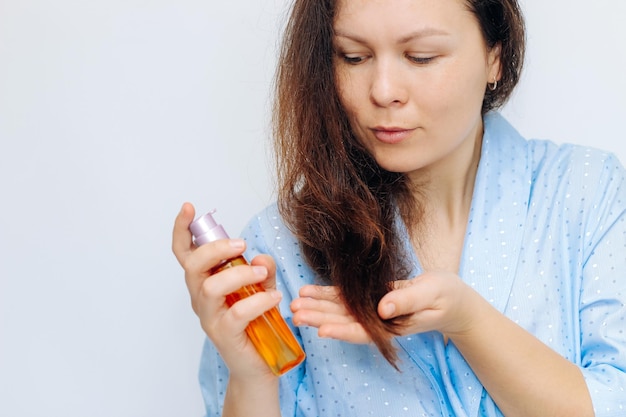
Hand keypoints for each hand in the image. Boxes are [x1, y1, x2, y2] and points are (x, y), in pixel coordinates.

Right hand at [172, 202, 279, 379]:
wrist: (258, 365)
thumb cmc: (256, 322)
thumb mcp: (262, 288)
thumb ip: (263, 270)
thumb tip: (262, 257)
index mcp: (205, 282)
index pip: (185, 253)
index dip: (182, 230)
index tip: (188, 207)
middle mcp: (201, 298)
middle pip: (193, 266)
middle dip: (217, 249)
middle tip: (243, 245)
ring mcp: (210, 318)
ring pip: (211, 288)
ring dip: (239, 274)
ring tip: (263, 275)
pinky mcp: (225, 336)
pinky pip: (236, 314)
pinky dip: (257, 302)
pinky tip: (274, 298)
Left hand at [291, 271, 483, 342]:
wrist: (452, 299)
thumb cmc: (446, 297)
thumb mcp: (431, 294)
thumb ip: (407, 300)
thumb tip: (383, 307)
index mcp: (392, 326)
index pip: (362, 332)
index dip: (341, 331)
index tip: (320, 331)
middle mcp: (377, 322)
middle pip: (344, 322)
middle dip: (319, 318)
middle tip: (295, 313)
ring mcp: (372, 311)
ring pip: (340, 311)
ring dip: (317, 306)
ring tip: (295, 302)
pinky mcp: (370, 298)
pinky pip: (345, 298)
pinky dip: (327, 294)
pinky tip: (309, 291)